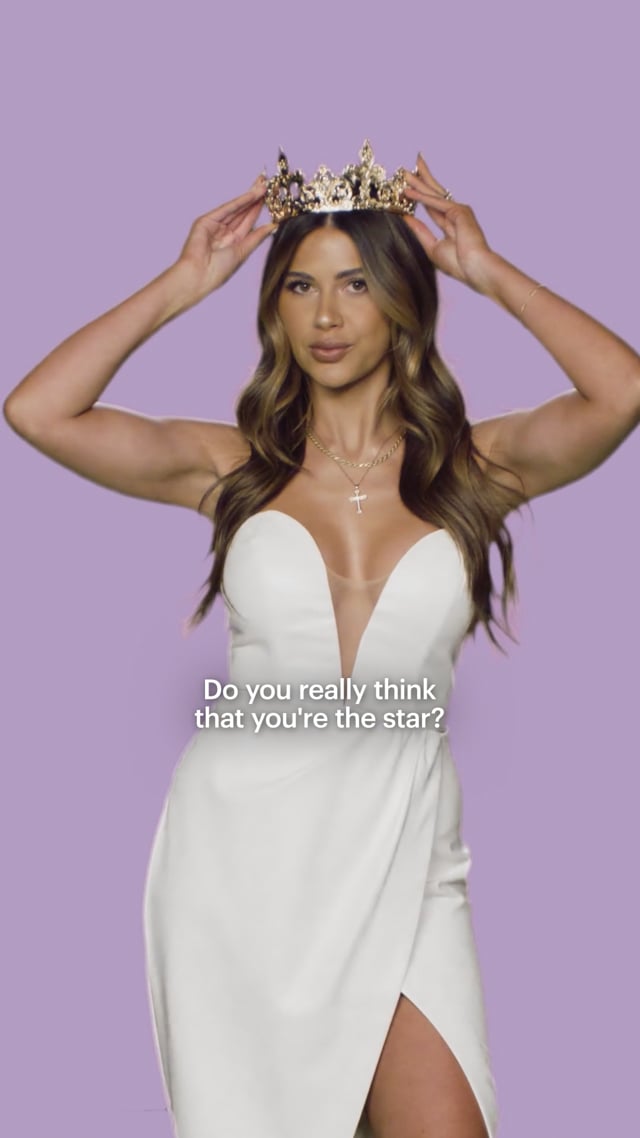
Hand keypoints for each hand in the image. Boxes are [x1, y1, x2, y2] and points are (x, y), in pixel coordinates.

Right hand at [174, 175, 276, 300]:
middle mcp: (224, 232)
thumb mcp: (243, 252)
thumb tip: (273, 226)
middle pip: (243, 212)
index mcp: (233, 242)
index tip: (272, 199)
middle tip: (268, 183)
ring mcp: (214, 225)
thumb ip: (257, 237)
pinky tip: (252, 194)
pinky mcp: (206, 221)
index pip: (248, 222)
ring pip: (236, 208)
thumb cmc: (218, 271)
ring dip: (250, 196)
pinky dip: (240, 201)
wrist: (199, 276)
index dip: (258, 209)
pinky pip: (227, 209)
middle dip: (255, 198)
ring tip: (263, 185)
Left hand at [401, 154, 495, 293]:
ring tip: (404, 173)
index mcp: (451, 223)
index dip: (419, 197)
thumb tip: (406, 218)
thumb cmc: (458, 264)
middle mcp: (455, 214)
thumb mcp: (432, 247)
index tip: (407, 188)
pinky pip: (435, 202)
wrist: (475, 269)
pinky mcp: (459, 211)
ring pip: (434, 193)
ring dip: (419, 182)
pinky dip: (421, 197)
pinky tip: (409, 191)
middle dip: (420, 180)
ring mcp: (459, 211)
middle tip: (406, 170)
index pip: (431, 206)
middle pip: (433, 194)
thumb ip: (420, 231)